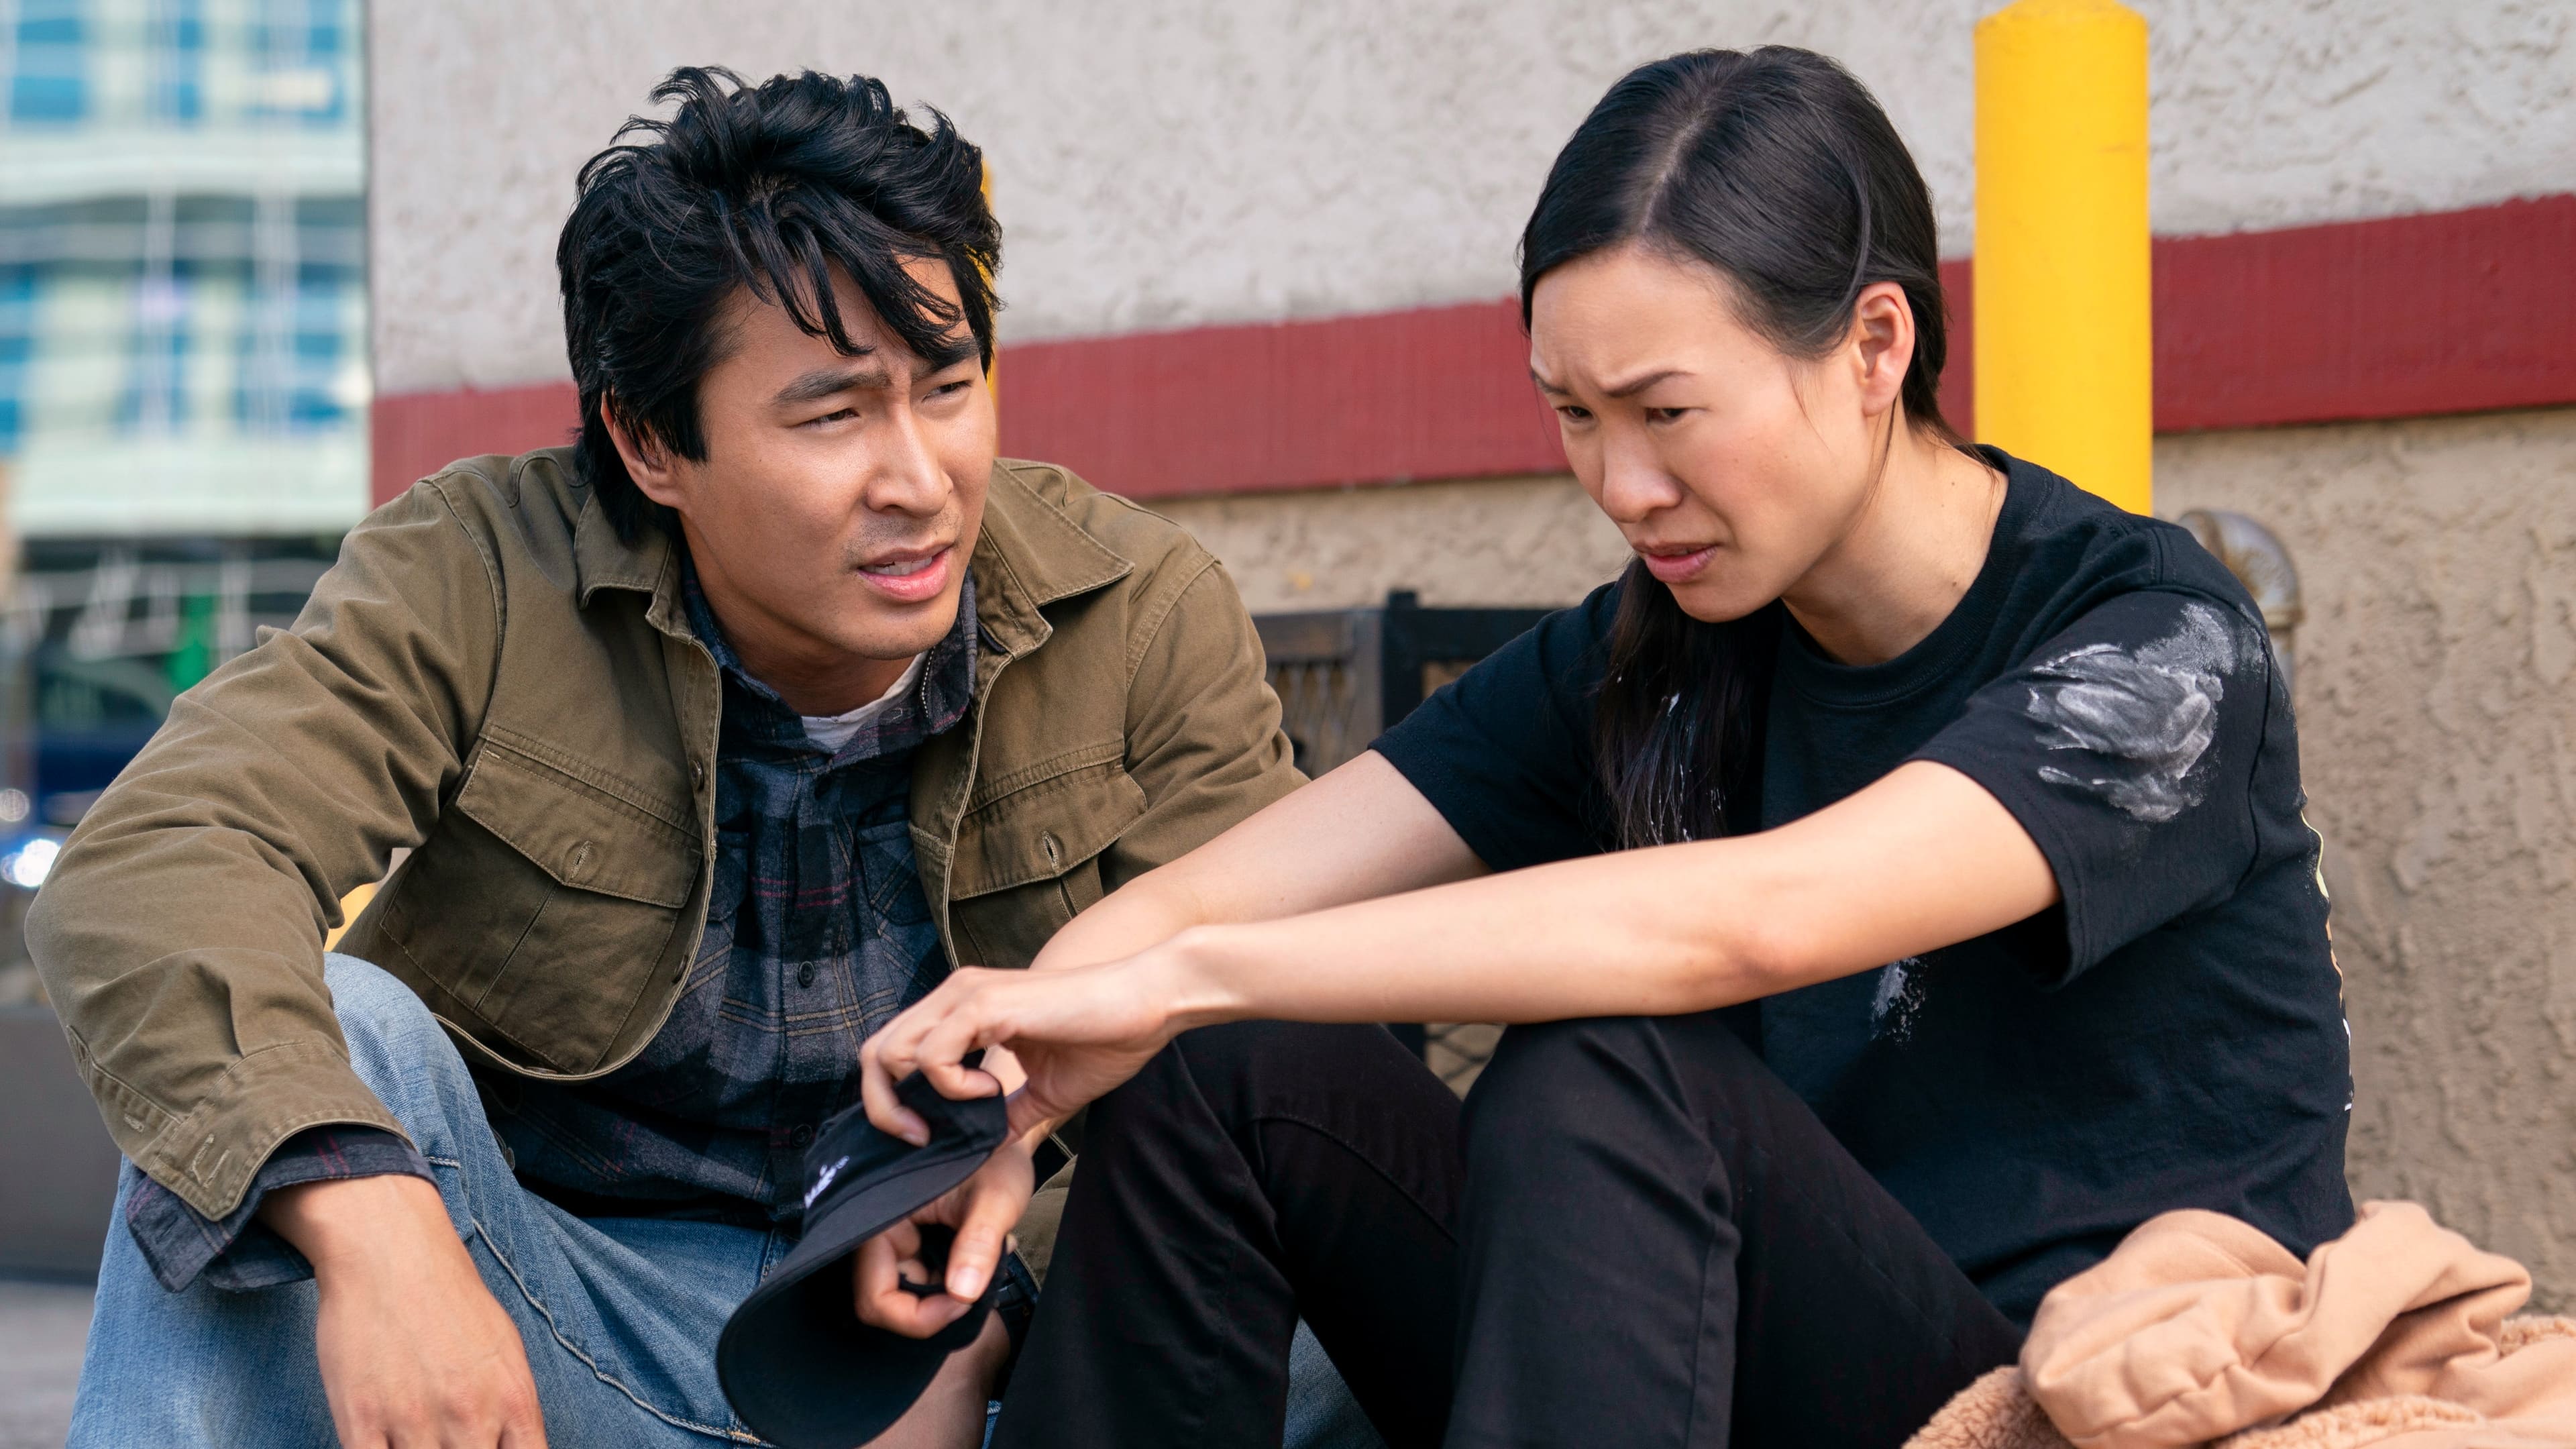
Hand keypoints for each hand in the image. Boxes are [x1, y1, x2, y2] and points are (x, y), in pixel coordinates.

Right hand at [261, 1174, 546, 1447]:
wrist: (390, 1249)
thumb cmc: (450, 1299)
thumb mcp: (505, 1351)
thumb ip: (512, 1411)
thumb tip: (515, 1447)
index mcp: (513, 1399)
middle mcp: (471, 1416)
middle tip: (448, 1444)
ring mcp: (415, 1421)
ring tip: (416, 1439)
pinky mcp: (361, 1420)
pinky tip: (383, 1443)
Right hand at [853, 1137, 1035, 1337]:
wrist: (1006, 1132)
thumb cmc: (999, 1156)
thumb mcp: (996, 1199)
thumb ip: (979, 1244)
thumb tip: (964, 1295)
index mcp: (880, 1216)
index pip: (875, 1297)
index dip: (917, 1316)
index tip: (963, 1301)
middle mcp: (877, 1229)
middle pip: (884, 1302)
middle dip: (931, 1309)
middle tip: (976, 1291)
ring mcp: (893, 1236)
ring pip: (904, 1295)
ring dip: (941, 1296)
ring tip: (982, 1264)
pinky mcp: (910, 1239)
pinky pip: (919, 1279)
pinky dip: (947, 1282)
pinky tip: (975, 1259)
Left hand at [859, 949, 1203, 1146]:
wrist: (1148, 1003)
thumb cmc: (1105, 1039)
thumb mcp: (1042, 1092)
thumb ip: (1003, 1115)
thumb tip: (977, 1151)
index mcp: (963, 1012)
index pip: (891, 1053)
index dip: (891, 1102)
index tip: (925, 1138)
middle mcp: (955, 996)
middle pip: (873, 1053)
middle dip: (884, 1108)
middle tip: (924, 1138)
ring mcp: (966, 996)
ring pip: (889, 1052)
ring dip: (913, 1100)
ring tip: (964, 1114)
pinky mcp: (985, 1004)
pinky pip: (932, 1055)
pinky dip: (950, 1087)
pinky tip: (989, 1094)